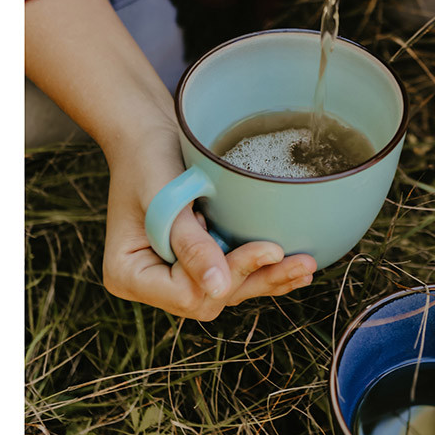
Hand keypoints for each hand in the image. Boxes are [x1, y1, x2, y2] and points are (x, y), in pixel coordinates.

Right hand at [102, 120, 317, 320]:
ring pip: (228, 291)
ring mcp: (176, 275)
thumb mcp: (165, 196)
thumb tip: (219, 288)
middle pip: (210, 299)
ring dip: (268, 279)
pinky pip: (233, 276)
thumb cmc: (147, 158)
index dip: (228, 275)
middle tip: (300, 261)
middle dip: (255, 278)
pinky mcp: (199, 262)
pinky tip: (294, 269)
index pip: (185, 293)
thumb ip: (189, 243)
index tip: (267, 248)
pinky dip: (263, 270)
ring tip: (305, 266)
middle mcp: (153, 283)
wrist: (148, 136)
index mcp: (129, 274)